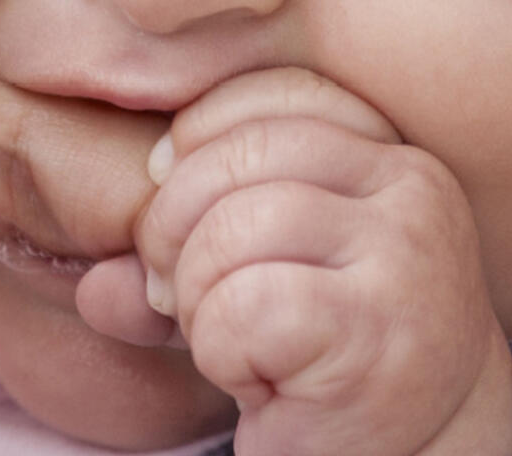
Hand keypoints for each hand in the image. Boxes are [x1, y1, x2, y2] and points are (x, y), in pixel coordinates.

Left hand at [123, 69, 511, 454]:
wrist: (417, 455)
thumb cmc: (322, 353)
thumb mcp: (254, 272)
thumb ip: (177, 243)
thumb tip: (94, 285)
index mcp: (392, 157)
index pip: (277, 93)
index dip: (198, 134)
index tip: (164, 188)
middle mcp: (413, 192)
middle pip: (241, 156)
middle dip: (173, 224)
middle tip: (173, 292)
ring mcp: (406, 261)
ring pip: (234, 230)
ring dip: (194, 298)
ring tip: (227, 341)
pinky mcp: (377, 334)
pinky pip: (243, 309)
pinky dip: (220, 352)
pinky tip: (260, 382)